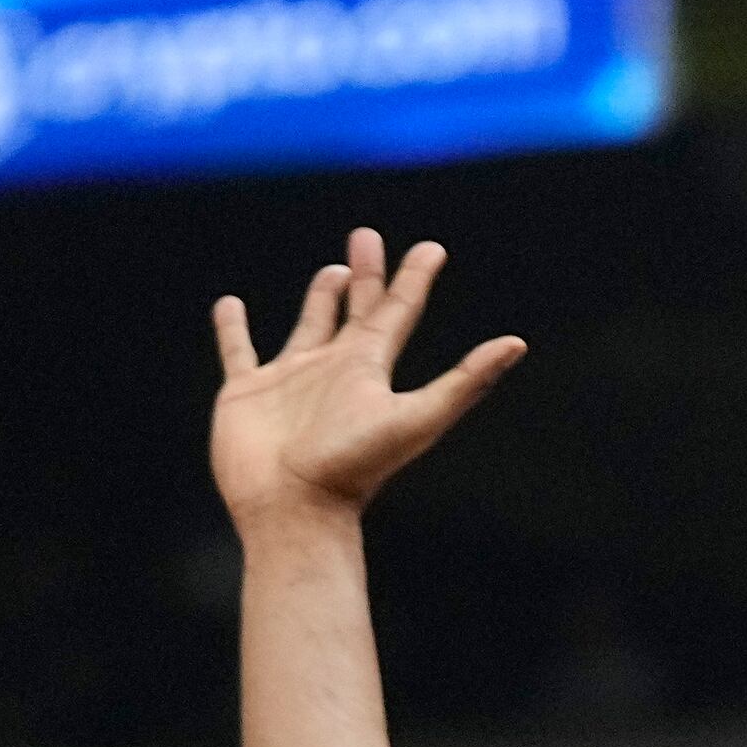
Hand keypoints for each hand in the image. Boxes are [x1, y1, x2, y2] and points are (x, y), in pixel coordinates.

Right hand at [211, 227, 525, 524]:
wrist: (295, 508)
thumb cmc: (354, 466)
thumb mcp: (418, 417)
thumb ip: (465, 381)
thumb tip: (517, 344)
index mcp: (370, 369)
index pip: (398, 312)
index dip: (414, 279)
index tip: (432, 249)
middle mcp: (335, 370)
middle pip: (357, 310)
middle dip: (365, 275)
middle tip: (367, 237)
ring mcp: (291, 381)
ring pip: (309, 327)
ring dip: (319, 300)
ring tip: (332, 271)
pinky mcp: (246, 392)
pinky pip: (238, 350)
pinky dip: (232, 328)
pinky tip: (230, 305)